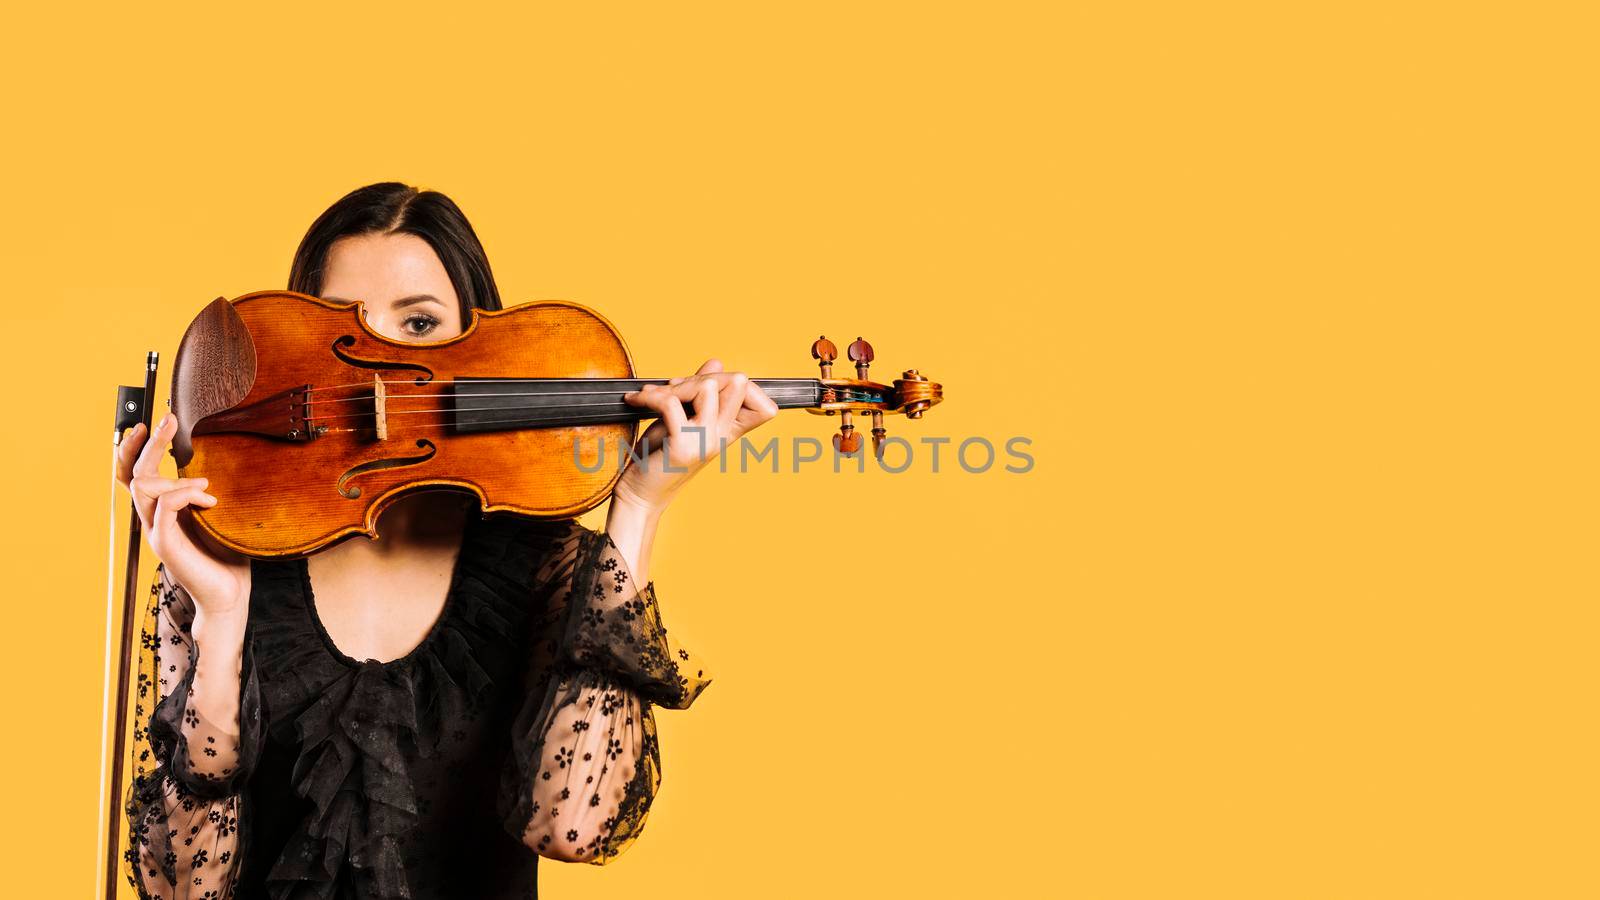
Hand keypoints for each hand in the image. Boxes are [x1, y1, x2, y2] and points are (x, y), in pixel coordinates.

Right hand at [116, 413, 250, 615]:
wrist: (229, 595)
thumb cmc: (228, 555)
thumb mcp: (221, 516)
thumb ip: (211, 493)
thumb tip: (222, 461)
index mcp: (163, 511)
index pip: (136, 474)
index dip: (137, 447)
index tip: (151, 423)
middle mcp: (154, 518)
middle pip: (134, 473)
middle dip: (149, 443)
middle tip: (167, 420)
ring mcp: (156, 531)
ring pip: (143, 486)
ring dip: (174, 476)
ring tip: (204, 482)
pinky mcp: (166, 543)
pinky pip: (164, 506)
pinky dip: (185, 494)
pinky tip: (209, 499)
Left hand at [613, 359, 779, 514]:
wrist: (641, 493)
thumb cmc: (660, 456)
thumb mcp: (684, 417)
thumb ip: (700, 391)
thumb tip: (717, 362)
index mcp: (730, 432)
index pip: (765, 405)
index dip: (739, 384)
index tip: (702, 385)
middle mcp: (723, 437)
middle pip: (736, 383)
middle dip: (700, 376)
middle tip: (671, 388)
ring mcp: (706, 442)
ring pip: (707, 387)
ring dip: (675, 385)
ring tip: (652, 395)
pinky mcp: (682, 446)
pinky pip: (671, 402)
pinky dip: (649, 396)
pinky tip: (636, 400)